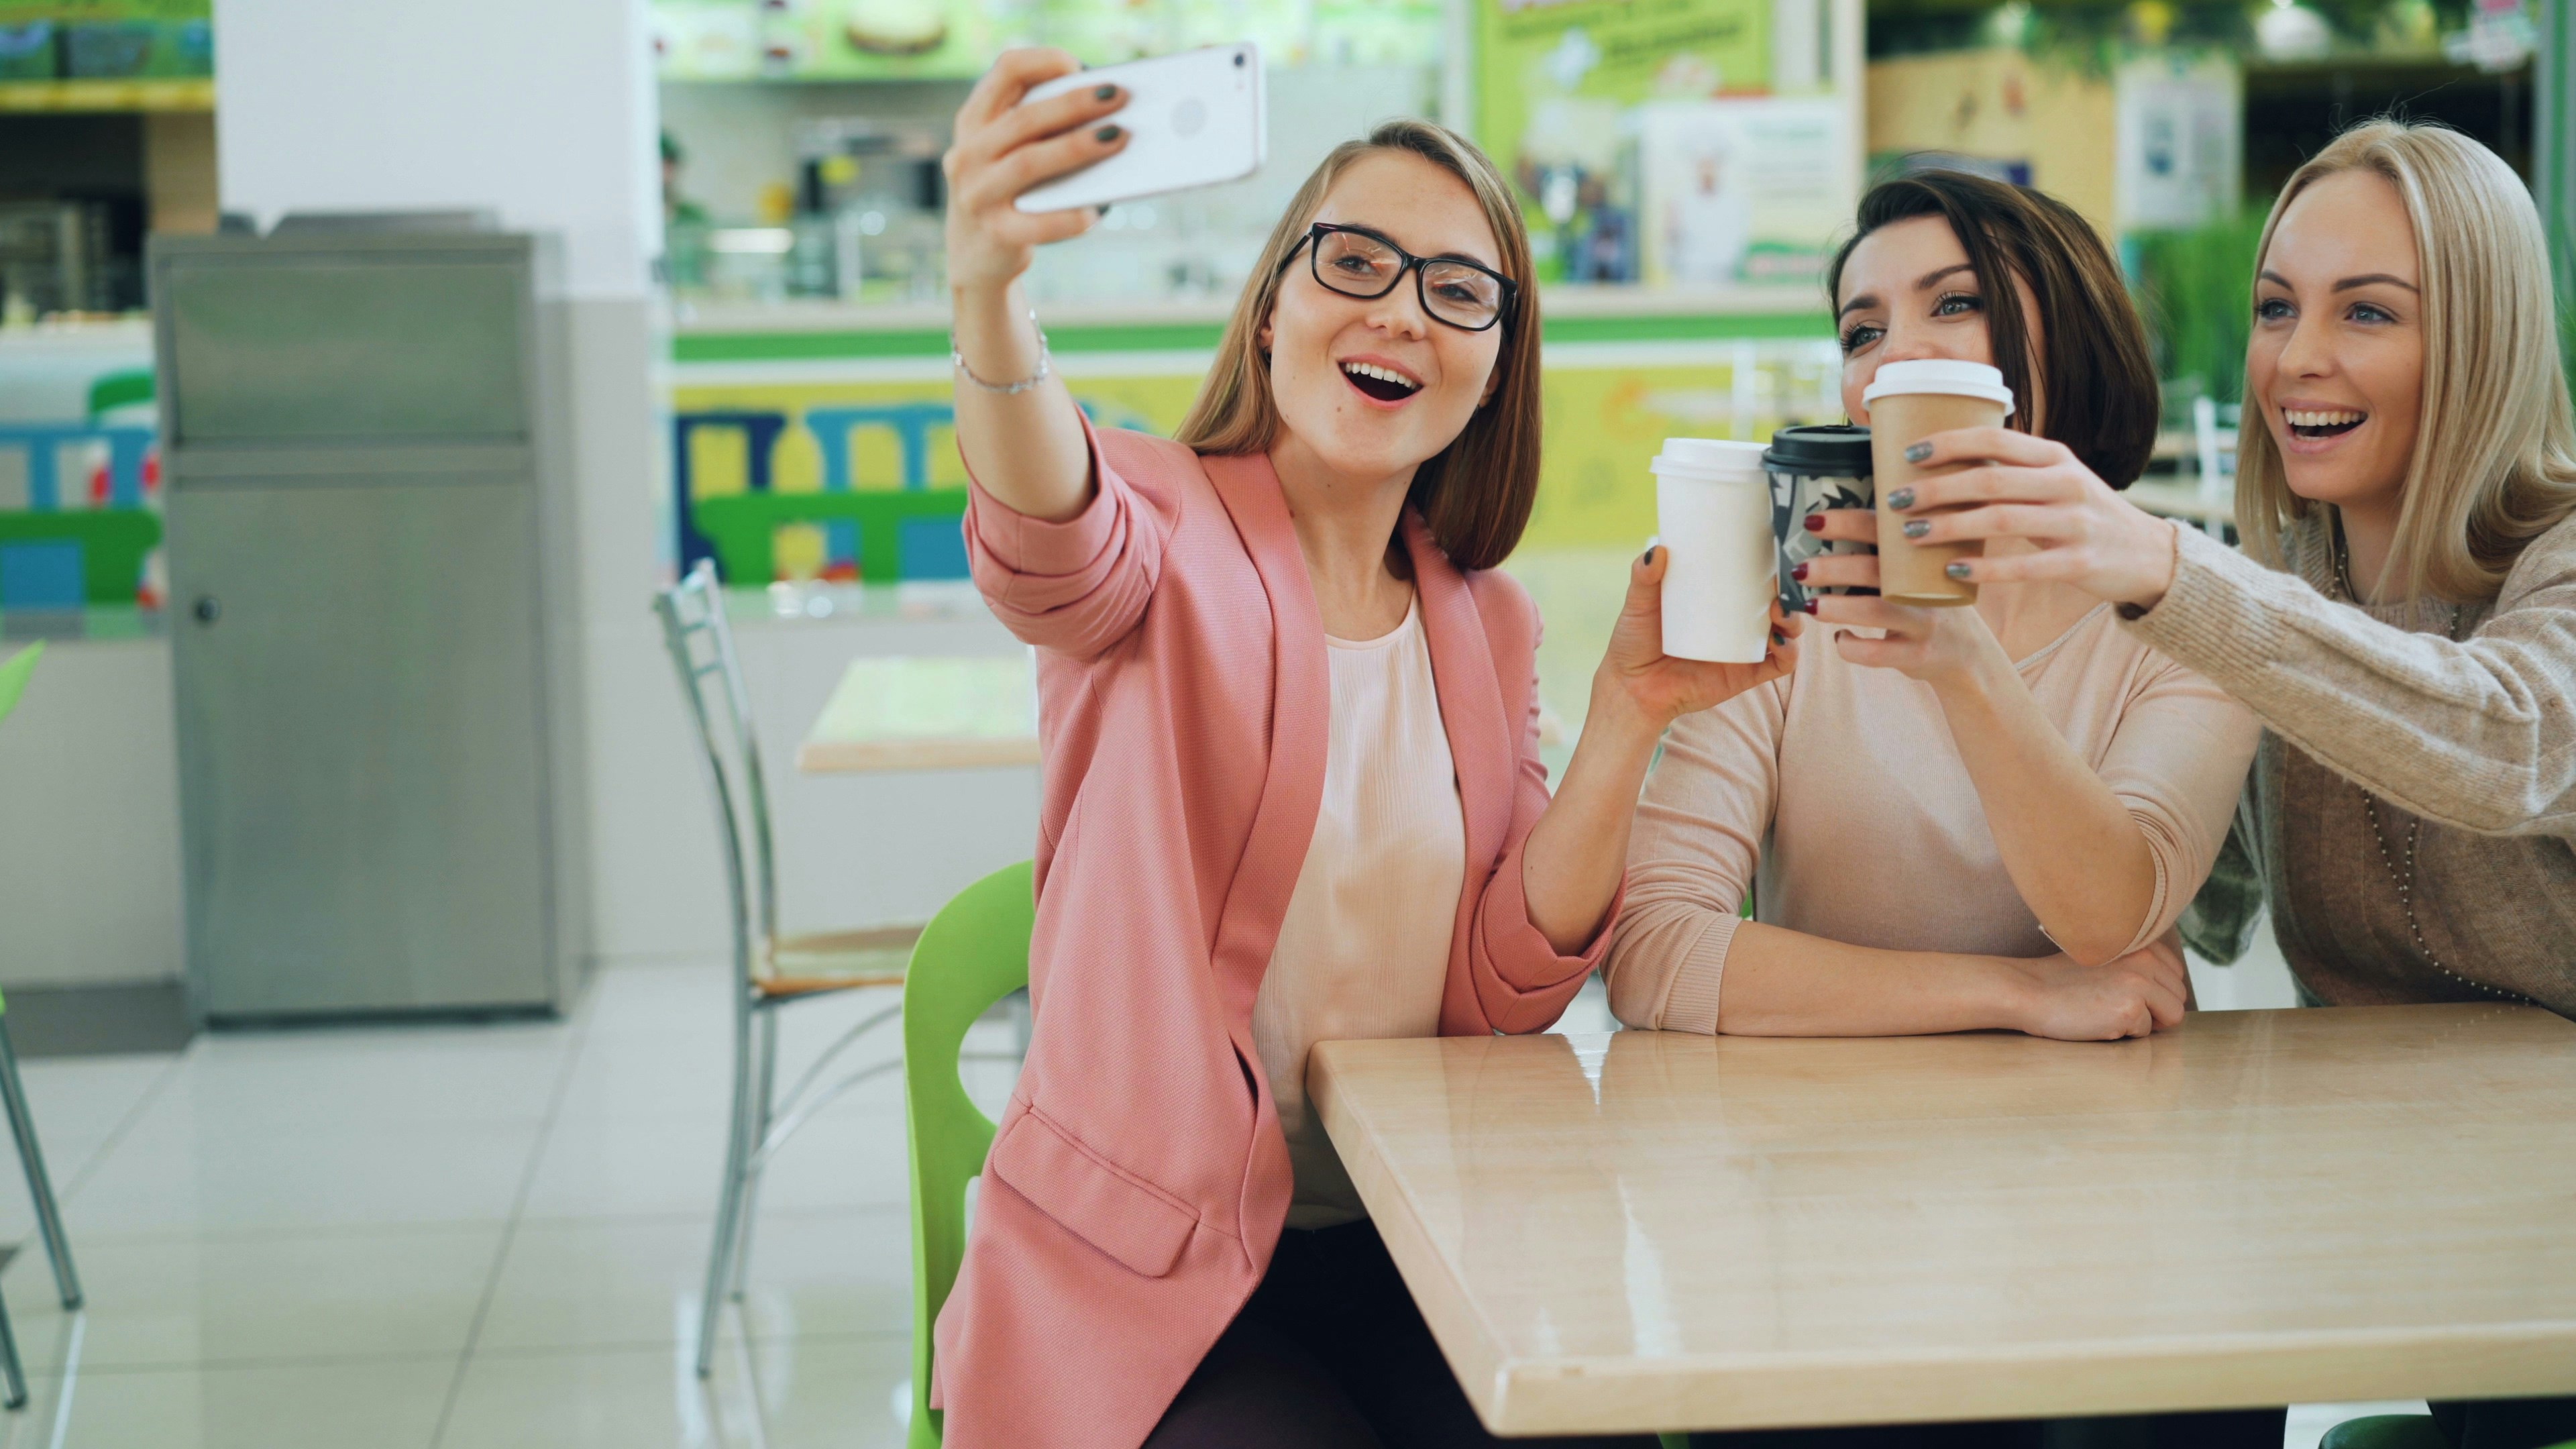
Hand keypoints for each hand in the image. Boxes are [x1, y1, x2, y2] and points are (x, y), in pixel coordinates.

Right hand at [942, 49, 1131, 296]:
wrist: (973, 256)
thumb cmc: (1006, 190)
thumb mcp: (1004, 150)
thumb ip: (1036, 124)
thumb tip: (1103, 106)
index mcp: (973, 121)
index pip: (1005, 71)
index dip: (1044, 61)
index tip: (1078, 66)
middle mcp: (968, 154)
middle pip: (1025, 119)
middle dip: (1074, 103)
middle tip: (1117, 97)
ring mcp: (977, 195)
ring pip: (1029, 162)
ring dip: (1077, 147)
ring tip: (1117, 138)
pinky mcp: (996, 234)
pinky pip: (1039, 223)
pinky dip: (1071, 216)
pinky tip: (1096, 209)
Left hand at [1591, 545, 1800, 737]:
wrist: (1631, 689)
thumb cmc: (1634, 642)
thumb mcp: (1638, 604)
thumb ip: (1643, 578)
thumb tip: (1657, 549)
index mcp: (1717, 597)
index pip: (1753, 574)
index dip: (1770, 561)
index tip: (1775, 547)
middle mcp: (1737, 620)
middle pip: (1778, 598)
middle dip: (1789, 587)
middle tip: (1780, 579)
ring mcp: (1744, 647)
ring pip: (1785, 629)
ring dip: (1793, 617)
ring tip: (1780, 610)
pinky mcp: (1746, 675)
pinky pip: (1779, 664)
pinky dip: (1789, 652)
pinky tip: (1781, 642)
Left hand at [1795, 522, 2009, 689]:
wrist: (1969, 653)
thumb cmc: (1927, 602)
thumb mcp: (1918, 573)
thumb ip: (1887, 554)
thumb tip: (1823, 530)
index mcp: (1921, 555)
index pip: (1883, 530)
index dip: (1847, 522)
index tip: (1813, 521)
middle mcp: (1926, 584)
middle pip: (1877, 570)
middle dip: (1833, 567)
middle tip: (1800, 569)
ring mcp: (1924, 621)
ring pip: (1877, 611)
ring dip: (1838, 607)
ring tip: (1810, 606)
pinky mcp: (1918, 654)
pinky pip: (1877, 653)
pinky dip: (1851, 647)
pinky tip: (1841, 638)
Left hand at [1878, 428, 2180, 607]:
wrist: (2145, 554)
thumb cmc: (2082, 514)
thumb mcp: (2056, 480)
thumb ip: (2013, 470)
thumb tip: (1946, 461)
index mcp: (2055, 457)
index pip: (1995, 440)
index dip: (1950, 443)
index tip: (1910, 453)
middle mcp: (2066, 483)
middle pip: (1990, 480)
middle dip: (1936, 489)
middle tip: (1895, 500)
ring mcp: (2076, 523)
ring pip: (2001, 520)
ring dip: (1949, 526)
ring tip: (1911, 534)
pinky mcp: (2079, 563)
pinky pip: (2024, 566)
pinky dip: (1984, 569)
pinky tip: (1951, 570)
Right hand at [2002, 936, 2188, 1040]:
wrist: (2027, 991)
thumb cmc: (2061, 979)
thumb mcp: (2105, 955)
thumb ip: (2138, 962)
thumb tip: (2169, 985)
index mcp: (2140, 942)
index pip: (2175, 975)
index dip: (2156, 992)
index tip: (2125, 993)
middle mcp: (2145, 959)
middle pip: (2178, 997)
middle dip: (2155, 1009)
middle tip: (2117, 1007)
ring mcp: (2138, 984)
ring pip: (2173, 1016)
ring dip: (2145, 1022)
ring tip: (2110, 1012)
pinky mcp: (2130, 1010)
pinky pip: (2147, 1032)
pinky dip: (2125, 1033)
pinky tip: (2098, 1020)